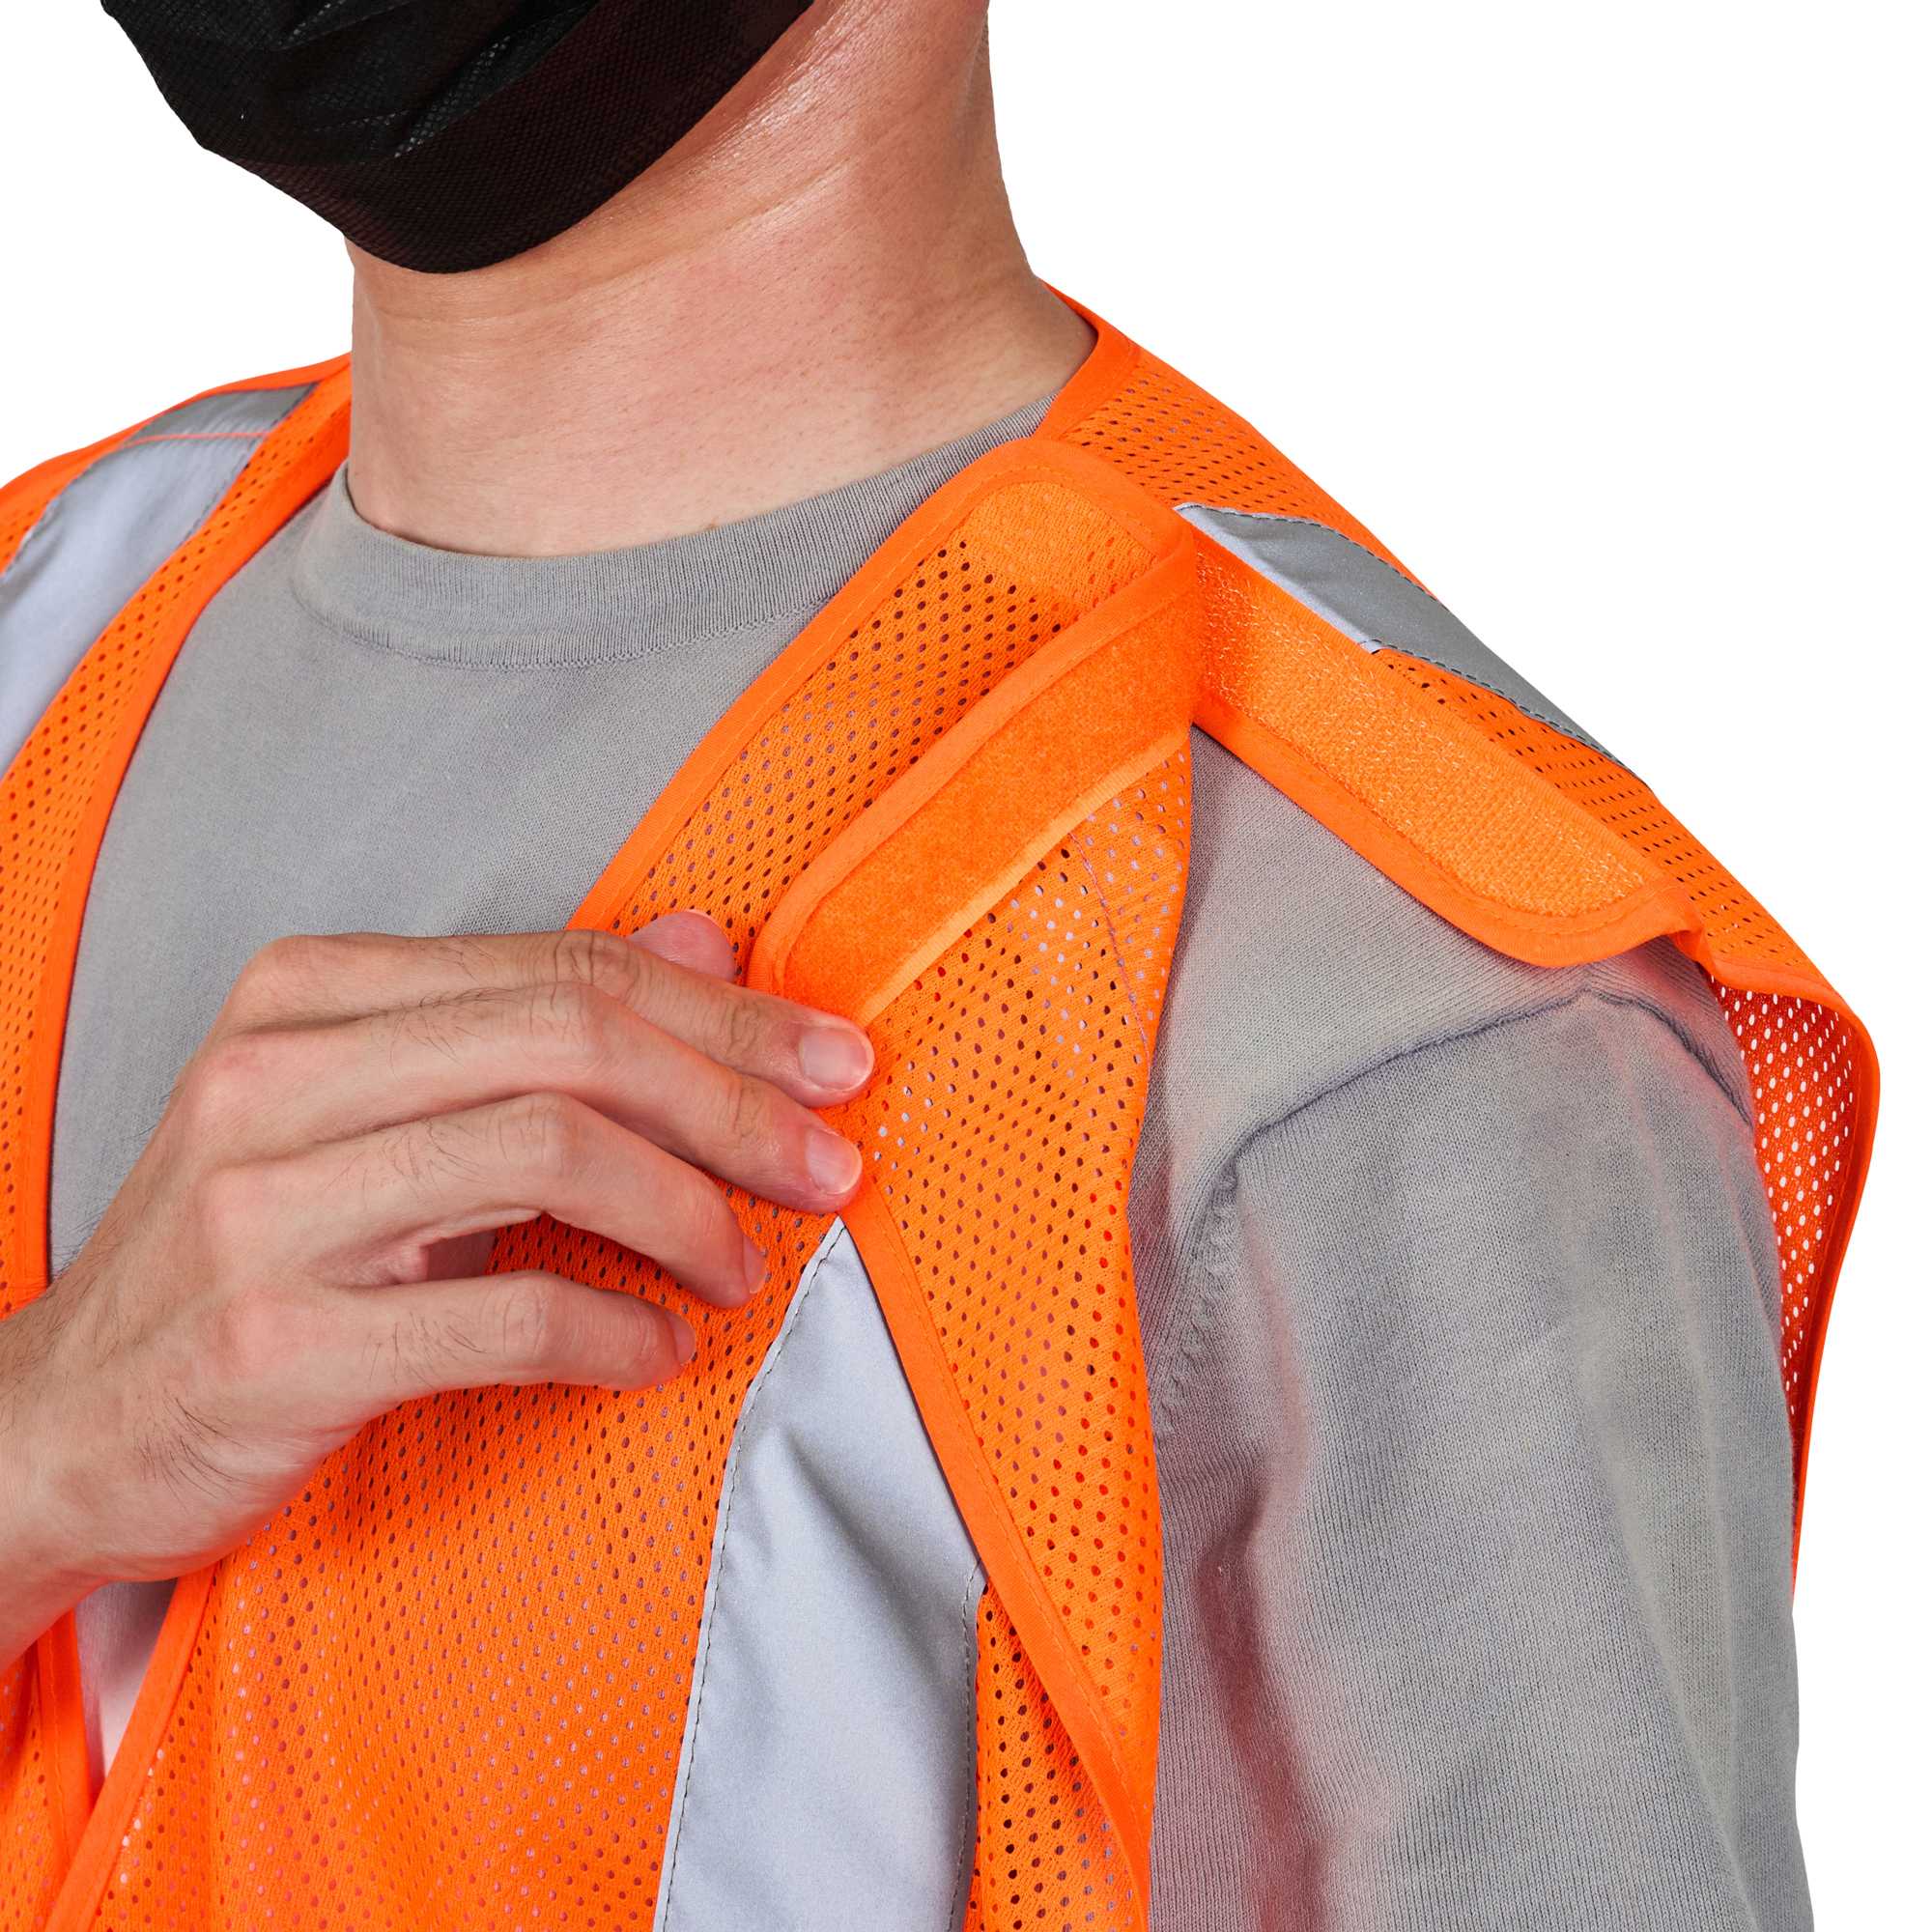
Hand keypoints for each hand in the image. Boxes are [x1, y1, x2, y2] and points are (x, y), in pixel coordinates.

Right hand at [0, 914, 872, 1664]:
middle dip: (733, 1102)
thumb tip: (703, 939)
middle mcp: (279, 1075)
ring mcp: (267, 1207)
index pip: (568, 969)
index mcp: (311, 994)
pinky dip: (616, 1331)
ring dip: (689, 1213)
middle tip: (824, 1166)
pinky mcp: (275, 1343)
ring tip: (741, 1264)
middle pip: (573, 1041)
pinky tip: (659, 1348)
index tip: (826, 1064)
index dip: (725, 1012)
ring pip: (550, 1153)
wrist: (60, 1423)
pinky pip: (504, 1314)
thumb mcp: (379, 1110)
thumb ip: (532, 1020)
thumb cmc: (250, 1257)